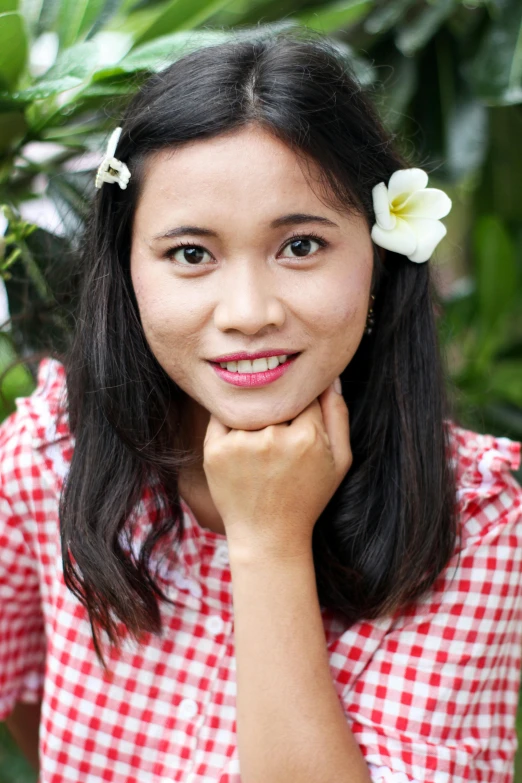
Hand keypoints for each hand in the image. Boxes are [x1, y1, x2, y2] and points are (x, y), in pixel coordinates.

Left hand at [202, 380, 351, 558]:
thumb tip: (330, 375)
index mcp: (307, 437)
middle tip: (280, 431)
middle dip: (280, 406)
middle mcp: (272, 438)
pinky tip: (243, 442)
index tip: (301, 417)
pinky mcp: (215, 450)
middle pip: (276, 397)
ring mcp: (240, 444)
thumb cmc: (308, 497)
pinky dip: (232, 419)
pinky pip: (223, 415)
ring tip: (262, 444)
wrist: (267, 536)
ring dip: (256, 413)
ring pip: (250, 404)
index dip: (304, 402)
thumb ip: (338, 413)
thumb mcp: (340, 460)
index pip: (304, 393)